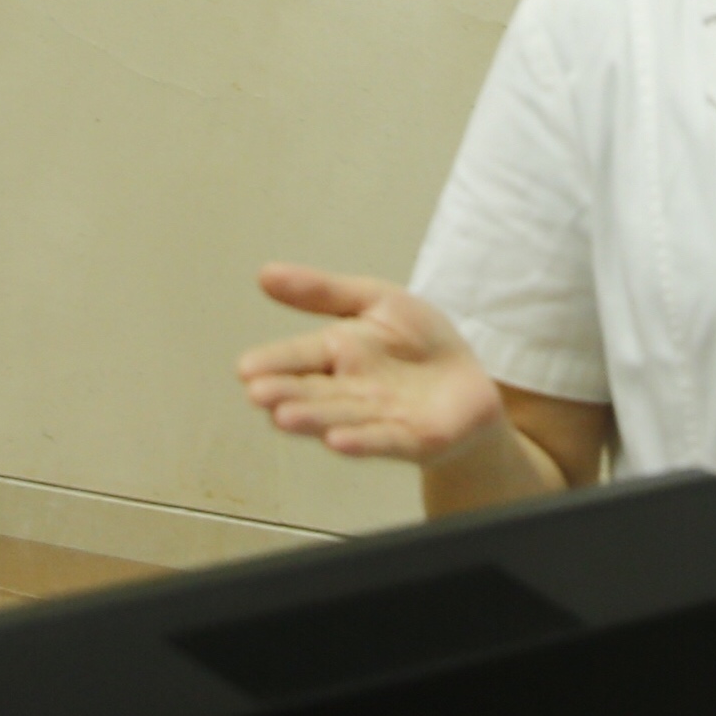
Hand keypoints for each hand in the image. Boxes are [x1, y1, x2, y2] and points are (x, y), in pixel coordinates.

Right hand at [238, 266, 507, 465]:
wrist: (470, 382)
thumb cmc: (420, 343)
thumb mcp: (377, 301)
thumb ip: (323, 292)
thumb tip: (264, 273)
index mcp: (338, 353)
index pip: (300, 357)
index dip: (274, 362)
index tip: (245, 368)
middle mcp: (350, 390)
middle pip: (313, 392)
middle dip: (287, 394)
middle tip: (259, 394)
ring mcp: (378, 418)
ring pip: (341, 417)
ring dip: (314, 419)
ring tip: (285, 418)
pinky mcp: (411, 439)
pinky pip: (384, 440)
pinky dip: (362, 441)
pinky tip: (338, 442)